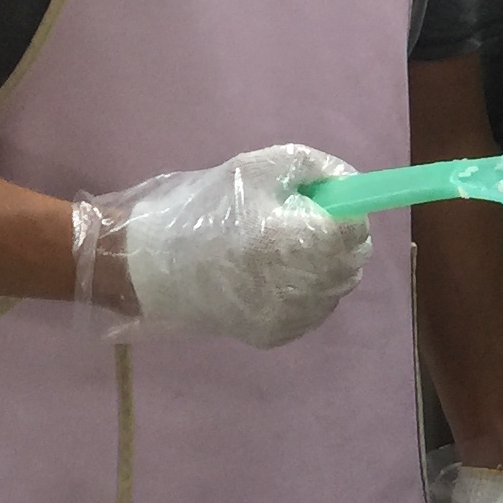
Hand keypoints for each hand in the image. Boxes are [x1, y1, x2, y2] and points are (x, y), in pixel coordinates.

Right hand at [76, 142, 369, 349]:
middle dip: (336, 239)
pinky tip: (275, 276)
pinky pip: (314, 310)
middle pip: (351, 261)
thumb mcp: (256, 168)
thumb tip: (349, 181)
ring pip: (336, 287)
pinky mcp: (275, 335)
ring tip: (283, 250)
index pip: (353, 231)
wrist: (149, 266)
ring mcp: (287, 317)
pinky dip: (308, 291)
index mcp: (292, 242)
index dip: (344, 212)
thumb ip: (313, 167)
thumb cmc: (203, 210)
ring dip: (324, 265)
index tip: (321, 203)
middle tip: (300, 224)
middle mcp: (296, 287)